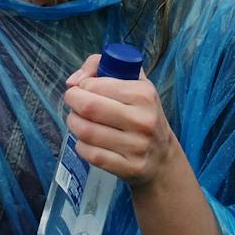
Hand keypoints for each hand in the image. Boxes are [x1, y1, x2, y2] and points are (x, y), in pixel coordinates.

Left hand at [63, 54, 173, 187]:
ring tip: (78, 120)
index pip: (95, 85)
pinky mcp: (129, 167)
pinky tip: (87, 141)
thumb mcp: (133, 82)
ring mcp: (137, 147)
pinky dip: (81, 145)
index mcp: (144, 94)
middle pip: (88, 107)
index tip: (82, 88)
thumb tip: (73, 81)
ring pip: (86, 132)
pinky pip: (90, 154)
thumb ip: (101, 66)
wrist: (162, 156)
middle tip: (73, 102)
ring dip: (73, 123)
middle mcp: (142, 120)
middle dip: (72, 102)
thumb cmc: (142, 112)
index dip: (81, 85)